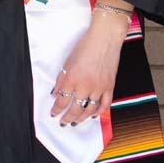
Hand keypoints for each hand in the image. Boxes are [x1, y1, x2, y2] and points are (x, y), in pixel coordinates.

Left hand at [49, 8, 125, 126]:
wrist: (105, 39)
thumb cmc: (85, 47)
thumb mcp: (67, 62)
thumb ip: (61, 79)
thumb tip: (56, 93)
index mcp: (72, 78)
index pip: (61, 100)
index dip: (56, 109)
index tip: (53, 114)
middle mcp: (85, 86)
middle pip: (75, 108)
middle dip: (67, 118)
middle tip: (63, 122)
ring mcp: (99, 88)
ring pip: (89, 110)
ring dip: (81, 118)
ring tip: (75, 122)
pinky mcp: (110, 87)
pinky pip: (104, 105)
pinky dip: (99, 112)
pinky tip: (93, 116)